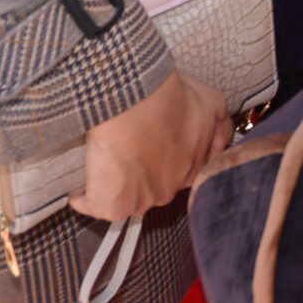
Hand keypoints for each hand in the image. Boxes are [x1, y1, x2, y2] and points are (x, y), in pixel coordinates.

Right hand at [72, 68, 231, 221]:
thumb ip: (221, 126)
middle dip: (145, 175)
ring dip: (116, 186)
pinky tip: (79, 189)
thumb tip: (223, 142)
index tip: (155, 152)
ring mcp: (142, 201)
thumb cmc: (168, 96)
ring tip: (104, 165)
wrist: (133, 102)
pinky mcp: (113, 205)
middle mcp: (171, 189)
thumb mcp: (210, 104)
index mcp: (194, 167)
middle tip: (129, 153)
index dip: (169, 162)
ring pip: (127, 199)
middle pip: (156, 189)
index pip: (184, 174)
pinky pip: (93, 206)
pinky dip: (85, 198)